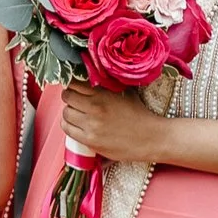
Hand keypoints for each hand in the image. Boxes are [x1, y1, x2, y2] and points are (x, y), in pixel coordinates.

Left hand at [58, 84, 172, 163]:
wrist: (151, 138)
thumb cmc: (140, 115)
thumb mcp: (126, 93)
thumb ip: (108, 86)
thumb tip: (93, 77)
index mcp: (104, 94)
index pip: (75, 84)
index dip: (73, 85)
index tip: (75, 87)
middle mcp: (95, 108)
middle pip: (67, 97)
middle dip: (70, 97)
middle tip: (75, 100)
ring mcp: (91, 125)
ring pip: (66, 113)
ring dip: (69, 112)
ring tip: (77, 113)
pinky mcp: (90, 140)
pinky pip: (67, 129)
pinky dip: (69, 125)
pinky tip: (77, 125)